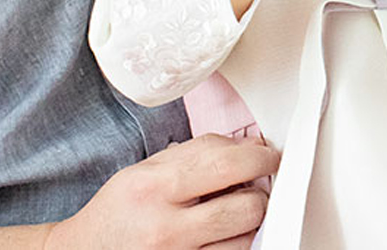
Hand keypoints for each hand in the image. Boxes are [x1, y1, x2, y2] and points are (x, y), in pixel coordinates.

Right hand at [45, 133, 279, 249]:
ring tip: (238, 212)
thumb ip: (195, 154)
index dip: (259, 157)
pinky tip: (224, 235)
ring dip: (251, 223)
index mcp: (155, 186)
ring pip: (244, 240)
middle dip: (261, 194)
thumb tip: (247, 146)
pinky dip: (236, 245)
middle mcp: (166, 225)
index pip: (225, 164)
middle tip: (258, 187)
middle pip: (244, 207)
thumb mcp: (145, 170)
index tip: (269, 156)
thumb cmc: (117, 212)